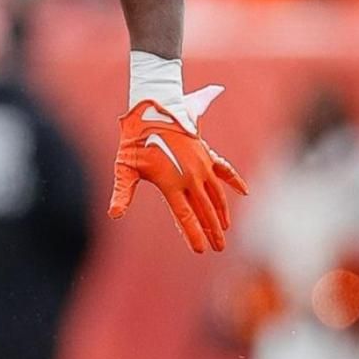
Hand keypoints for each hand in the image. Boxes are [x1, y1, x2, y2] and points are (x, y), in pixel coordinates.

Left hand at [108, 85, 248, 252]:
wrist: (153, 108)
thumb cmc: (134, 139)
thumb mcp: (124, 167)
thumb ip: (122, 193)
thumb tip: (114, 215)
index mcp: (171, 183)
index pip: (185, 215)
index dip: (193, 234)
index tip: (201, 250)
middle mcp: (190, 176)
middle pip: (204, 210)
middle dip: (212, 231)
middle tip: (219, 248)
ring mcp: (200, 165)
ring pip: (216, 194)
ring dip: (222, 213)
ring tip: (226, 229)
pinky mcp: (205, 153)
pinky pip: (224, 170)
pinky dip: (234, 181)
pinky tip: (244, 192)